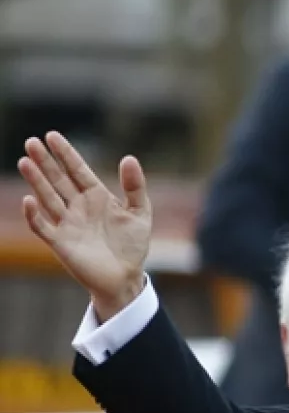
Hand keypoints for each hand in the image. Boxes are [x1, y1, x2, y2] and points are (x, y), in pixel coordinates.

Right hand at [18, 132, 151, 321]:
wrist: (125, 277)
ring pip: (48, 197)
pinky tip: (30, 200)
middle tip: (31, 142)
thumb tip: (129, 157)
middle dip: (45, 161)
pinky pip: (43, 226)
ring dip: (36, 181)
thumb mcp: (140, 212)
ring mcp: (67, 223)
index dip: (65, 154)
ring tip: (25, 161)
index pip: (77, 170)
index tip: (52, 135)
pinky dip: (35, 215)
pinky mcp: (60, 243)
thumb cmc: (131, 245)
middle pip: (58, 179)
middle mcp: (78, 206)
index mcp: (96, 196)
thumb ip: (135, 186)